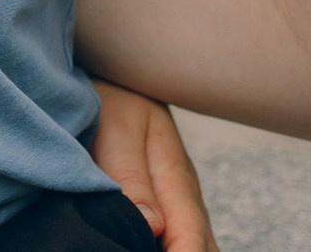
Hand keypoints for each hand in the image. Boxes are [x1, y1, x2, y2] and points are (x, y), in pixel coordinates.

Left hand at [90, 78, 217, 251]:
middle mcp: (184, 197)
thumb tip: (152, 228)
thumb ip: (130, 176)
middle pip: (199, 249)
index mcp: (176, 180)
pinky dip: (172, 246)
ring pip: (193, 245)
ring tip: (143, 250)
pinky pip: (179, 238)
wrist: (114, 77)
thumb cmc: (110, 96)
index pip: (190, 240)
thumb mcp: (115, 128)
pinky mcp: (165, 205)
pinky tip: (149, 245)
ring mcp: (178, 203)